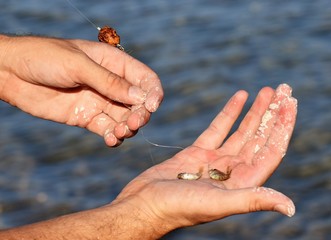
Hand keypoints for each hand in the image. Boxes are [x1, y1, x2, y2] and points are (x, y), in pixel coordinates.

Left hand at [0, 35, 162, 145]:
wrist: (12, 72)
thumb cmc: (44, 57)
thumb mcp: (78, 64)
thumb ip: (109, 82)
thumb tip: (139, 97)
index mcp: (113, 63)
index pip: (144, 78)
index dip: (153, 92)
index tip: (152, 106)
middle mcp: (110, 84)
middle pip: (138, 102)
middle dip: (140, 114)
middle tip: (133, 123)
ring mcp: (100, 101)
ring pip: (125, 118)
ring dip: (128, 128)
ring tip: (120, 132)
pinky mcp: (87, 117)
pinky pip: (107, 129)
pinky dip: (113, 137)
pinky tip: (110, 140)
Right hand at [111, 84, 296, 237]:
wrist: (145, 204)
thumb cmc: (178, 208)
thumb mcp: (217, 203)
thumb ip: (252, 200)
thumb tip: (290, 207)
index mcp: (242, 183)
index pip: (270, 151)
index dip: (282, 128)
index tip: (290, 104)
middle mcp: (233, 171)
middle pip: (259, 138)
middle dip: (273, 114)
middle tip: (284, 90)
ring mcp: (215, 161)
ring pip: (241, 131)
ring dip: (255, 111)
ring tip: (267, 90)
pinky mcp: (198, 153)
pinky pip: (218, 129)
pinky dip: (230, 113)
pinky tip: (240, 97)